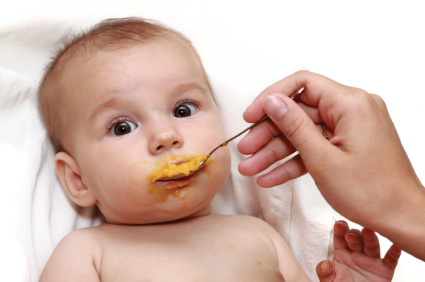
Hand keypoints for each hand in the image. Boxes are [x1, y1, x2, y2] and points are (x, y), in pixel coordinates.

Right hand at [238, 71, 424, 259]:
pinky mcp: (347, 144)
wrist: (401, 218)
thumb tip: (273, 101)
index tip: (252, 115)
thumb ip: (294, 126)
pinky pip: (314, 147)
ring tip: (251, 167)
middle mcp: (352, 110)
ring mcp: (349, 128)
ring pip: (303, 133)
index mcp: (351, 104)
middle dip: (269, 134)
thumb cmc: (374, 192)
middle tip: (247, 149)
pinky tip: (272, 176)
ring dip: (276, 151)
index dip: (272, 97)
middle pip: (299, 112)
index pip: (303, 84)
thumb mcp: (323, 160)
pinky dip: (294, 160)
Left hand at [316, 221, 400, 281]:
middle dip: (354, 235)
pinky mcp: (384, 270)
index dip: (340, 230)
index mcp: (342, 252)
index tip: (339, 225)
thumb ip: (324, 273)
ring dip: (370, 238)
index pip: (340, 238)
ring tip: (368, 231)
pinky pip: (390, 260)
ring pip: (372, 245)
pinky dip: (394, 253)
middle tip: (351, 235)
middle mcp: (357, 253)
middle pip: (356, 239)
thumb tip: (325, 264)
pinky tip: (396, 245)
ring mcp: (371, 260)